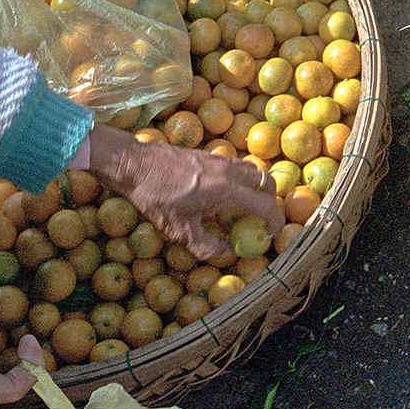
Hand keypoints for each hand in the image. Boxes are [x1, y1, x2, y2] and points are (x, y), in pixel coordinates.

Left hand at [86, 124, 284, 259]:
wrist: (134, 164)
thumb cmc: (155, 197)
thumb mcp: (178, 230)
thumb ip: (205, 246)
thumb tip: (225, 254)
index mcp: (227, 191)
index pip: (265, 205)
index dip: (275, 221)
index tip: (273, 233)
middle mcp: (229, 172)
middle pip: (266, 182)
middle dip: (270, 200)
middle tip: (261, 217)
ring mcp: (219, 160)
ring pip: (252, 170)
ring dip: (256, 186)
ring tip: (243, 204)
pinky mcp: (208, 154)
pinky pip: (236, 165)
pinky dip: (240, 178)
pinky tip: (221, 192)